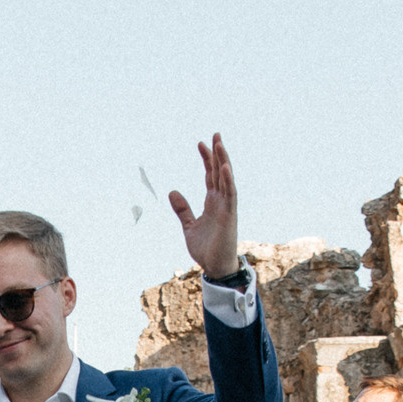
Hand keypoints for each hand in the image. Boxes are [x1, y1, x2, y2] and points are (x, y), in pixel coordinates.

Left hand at [171, 132, 239, 279]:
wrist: (214, 267)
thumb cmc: (206, 249)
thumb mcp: (189, 226)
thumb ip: (183, 209)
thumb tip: (172, 191)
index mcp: (212, 202)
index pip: (210, 176)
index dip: (207, 159)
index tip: (201, 143)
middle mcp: (221, 201)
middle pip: (219, 172)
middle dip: (217, 153)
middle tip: (215, 134)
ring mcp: (226, 207)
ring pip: (226, 179)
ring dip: (223, 161)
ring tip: (219, 143)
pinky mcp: (229, 215)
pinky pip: (230, 194)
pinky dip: (227, 180)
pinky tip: (224, 166)